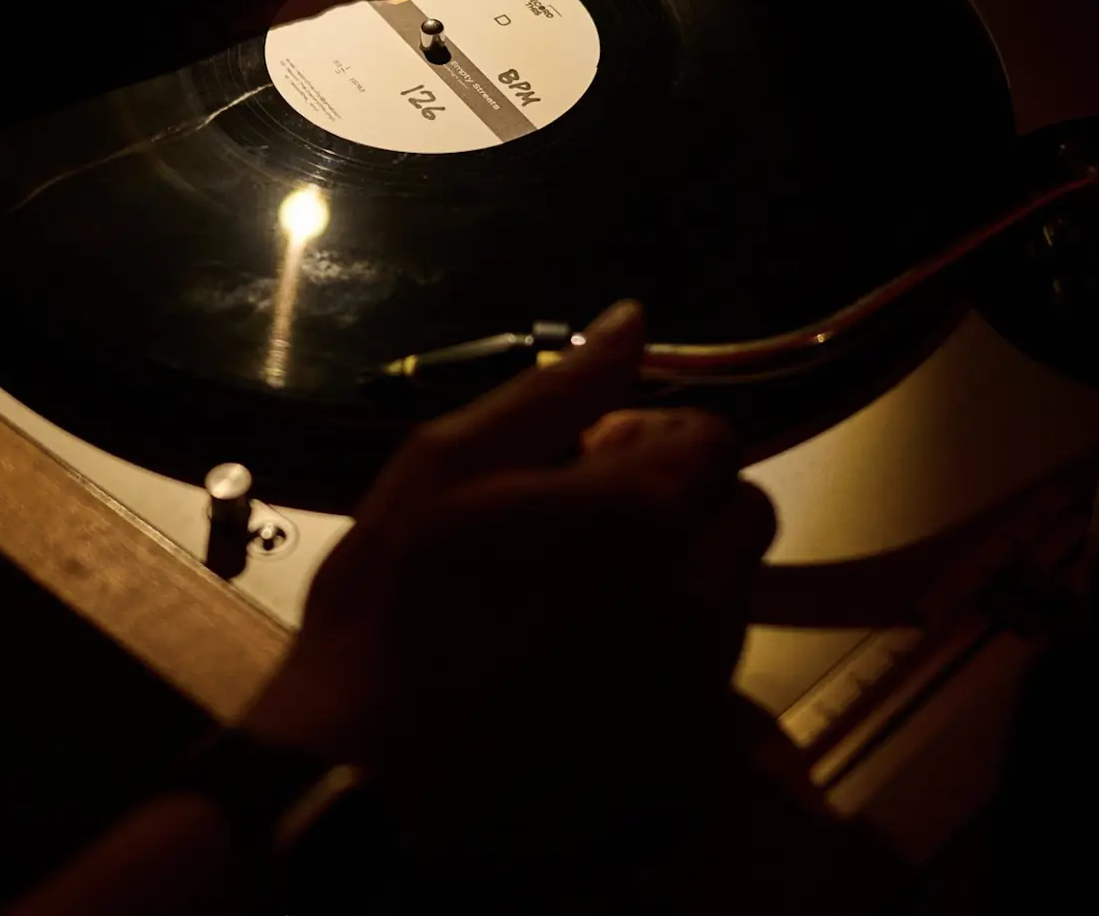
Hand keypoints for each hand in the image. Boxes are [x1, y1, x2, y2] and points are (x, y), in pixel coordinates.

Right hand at [243, 301, 778, 898]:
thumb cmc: (387, 607)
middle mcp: (693, 600)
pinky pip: (706, 682)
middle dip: (679, 505)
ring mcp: (692, 689)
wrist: (358, 776)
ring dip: (672, 578)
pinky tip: (574, 668)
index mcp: (642, 515)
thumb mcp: (448, 462)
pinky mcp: (682, 761)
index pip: (717, 439)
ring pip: (727, 597)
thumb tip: (631, 322)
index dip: (652, 438)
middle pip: (741, 515)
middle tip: (583, 526)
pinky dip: (660, 661)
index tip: (588, 459)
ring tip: (569, 600)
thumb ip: (557, 389)